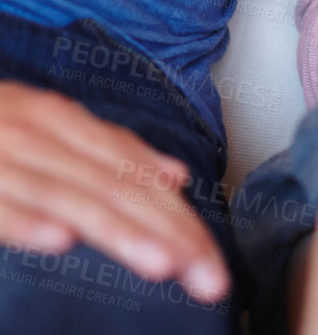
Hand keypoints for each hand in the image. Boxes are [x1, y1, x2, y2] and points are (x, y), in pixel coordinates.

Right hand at [0, 83, 229, 301]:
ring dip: (117, 229)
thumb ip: (109, 150)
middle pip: (117, 187)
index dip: (181, 219)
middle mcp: (41, 132)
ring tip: (160, 263)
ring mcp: (2, 151)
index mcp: (65, 123)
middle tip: (208, 278)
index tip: (214, 264)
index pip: (137, 174)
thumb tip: (176, 175)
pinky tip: (58, 239)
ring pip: (70, 195)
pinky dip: (26, 219)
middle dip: (168, 233)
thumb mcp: (50, 128)